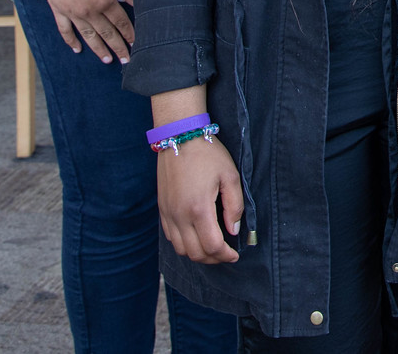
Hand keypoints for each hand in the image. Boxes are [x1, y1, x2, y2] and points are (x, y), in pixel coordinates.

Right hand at [40, 0, 134, 62]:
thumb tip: (138, 2)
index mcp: (105, 2)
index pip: (121, 22)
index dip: (129, 34)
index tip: (136, 44)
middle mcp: (90, 12)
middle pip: (107, 33)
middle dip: (118, 47)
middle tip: (126, 61)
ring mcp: (73, 13)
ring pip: (88, 36)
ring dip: (98, 49)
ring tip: (107, 60)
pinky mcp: (58, 10)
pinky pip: (64, 30)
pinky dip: (70, 41)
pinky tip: (77, 50)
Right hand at [157, 135, 242, 263]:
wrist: (179, 138)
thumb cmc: (208, 154)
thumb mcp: (230, 176)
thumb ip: (234, 206)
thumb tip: (234, 230)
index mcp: (199, 208)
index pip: (212, 246)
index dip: (225, 255)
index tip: (235, 255)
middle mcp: (180, 215)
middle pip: (195, 253)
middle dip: (213, 259)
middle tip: (226, 254)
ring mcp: (168, 213)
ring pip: (181, 249)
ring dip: (197, 254)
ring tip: (212, 247)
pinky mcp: (162, 209)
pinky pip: (171, 237)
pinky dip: (184, 244)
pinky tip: (196, 236)